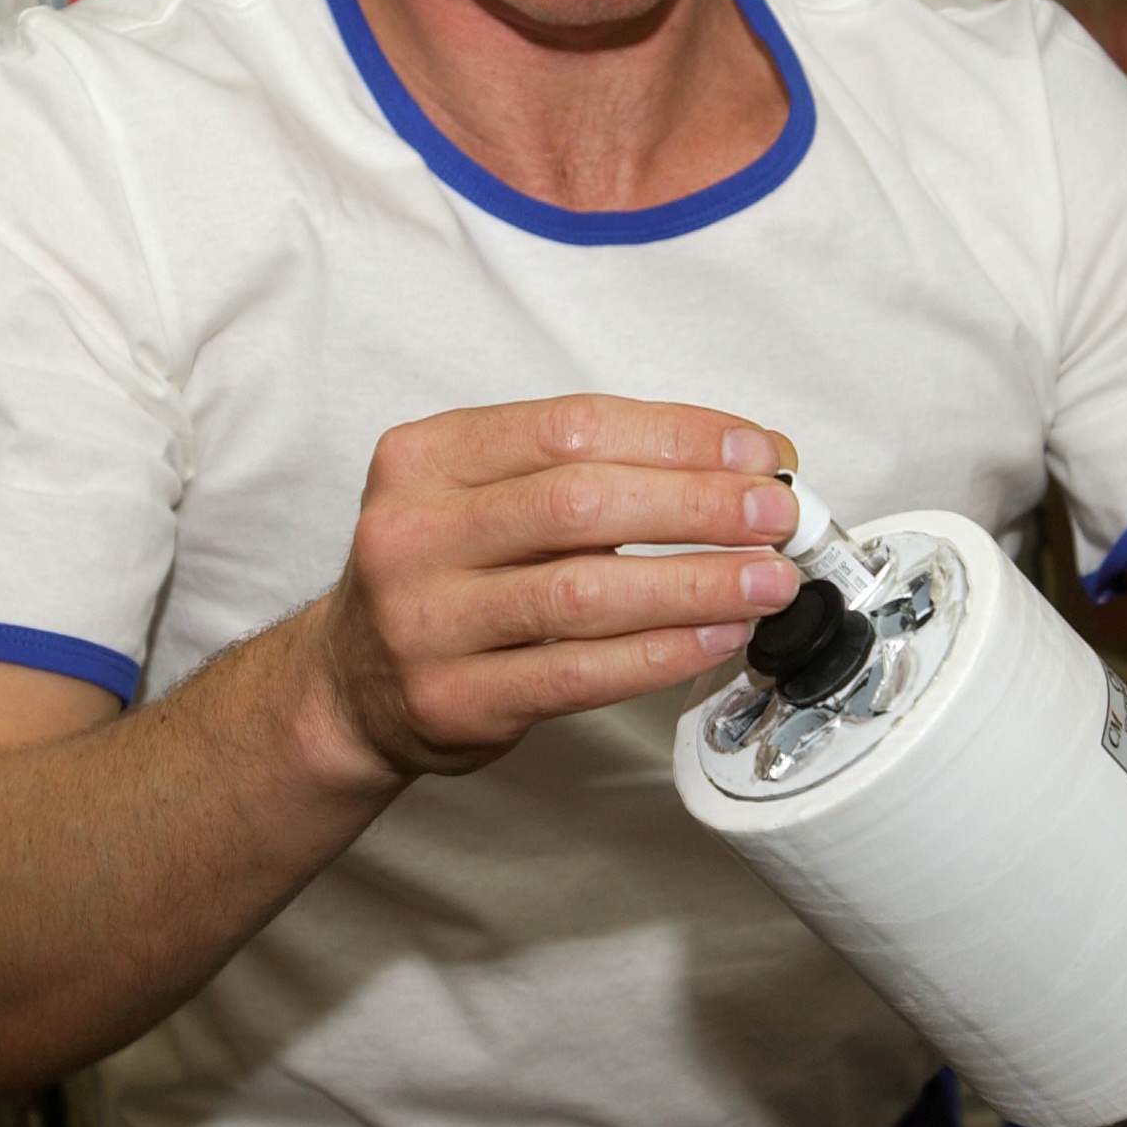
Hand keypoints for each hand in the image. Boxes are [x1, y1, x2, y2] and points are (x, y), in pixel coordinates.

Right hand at [305, 395, 802, 779]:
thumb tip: (746, 461)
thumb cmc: (445, 575)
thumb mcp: (488, 495)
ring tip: (767, 580)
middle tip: (775, 516)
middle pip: (581, 502)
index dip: (678, 436)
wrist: (350, 683)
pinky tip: (716, 637)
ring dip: (696, 582)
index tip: (756, 452)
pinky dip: (660, 652)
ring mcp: (426, 620)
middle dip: (699, 505)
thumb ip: (598, 470)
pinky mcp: (453, 700)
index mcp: (427, 457)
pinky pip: (577, 673)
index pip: (572, 426)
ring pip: (585, 591)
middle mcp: (413, 531)